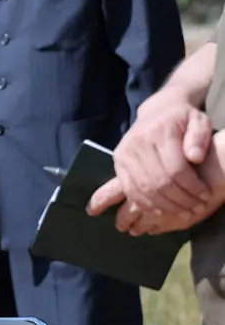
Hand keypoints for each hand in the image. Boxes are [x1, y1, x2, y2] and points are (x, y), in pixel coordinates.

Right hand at [88, 95, 213, 217]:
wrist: (157, 112)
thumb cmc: (182, 119)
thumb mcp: (199, 121)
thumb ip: (199, 137)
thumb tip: (195, 157)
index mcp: (159, 131)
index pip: (175, 168)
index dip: (191, 186)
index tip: (206, 195)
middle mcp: (137, 143)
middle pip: (158, 181)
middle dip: (180, 200)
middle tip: (196, 208)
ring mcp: (124, 154)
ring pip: (144, 189)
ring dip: (164, 206)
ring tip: (182, 212)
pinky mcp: (118, 163)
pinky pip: (130, 190)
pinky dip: (145, 204)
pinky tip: (161, 211)